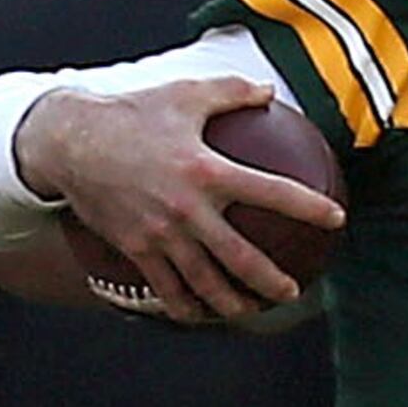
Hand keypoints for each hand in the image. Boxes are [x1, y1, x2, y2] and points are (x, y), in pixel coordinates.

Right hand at [17, 75, 342, 324]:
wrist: (71, 143)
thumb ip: (232, 93)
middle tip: (292, 291)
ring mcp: (161, 235)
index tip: (335, 218)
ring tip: (251, 311)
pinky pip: (166, 289)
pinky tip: (199, 314)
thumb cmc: (131, 114)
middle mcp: (188, 210)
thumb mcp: (185, 94)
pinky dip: (186, 306)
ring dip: (232, 304)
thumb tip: (268, 92)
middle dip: (272, 281)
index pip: (271, 191)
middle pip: (241, 257)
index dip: (308, 206)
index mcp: (207, 170)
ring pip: (205, 283)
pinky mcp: (137, 249)